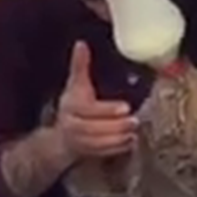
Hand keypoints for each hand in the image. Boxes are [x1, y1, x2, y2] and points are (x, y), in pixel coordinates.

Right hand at [55, 40, 137, 156]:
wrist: (61, 135)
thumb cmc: (73, 105)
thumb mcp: (75, 84)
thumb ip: (80, 66)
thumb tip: (81, 43)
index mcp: (72, 107)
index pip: (90, 110)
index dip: (108, 110)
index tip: (126, 107)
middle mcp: (73, 126)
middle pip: (95, 128)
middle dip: (117, 126)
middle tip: (135, 121)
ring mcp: (80, 141)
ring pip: (100, 142)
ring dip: (118, 138)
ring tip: (135, 131)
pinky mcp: (88, 152)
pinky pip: (103, 152)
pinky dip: (117, 148)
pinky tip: (130, 142)